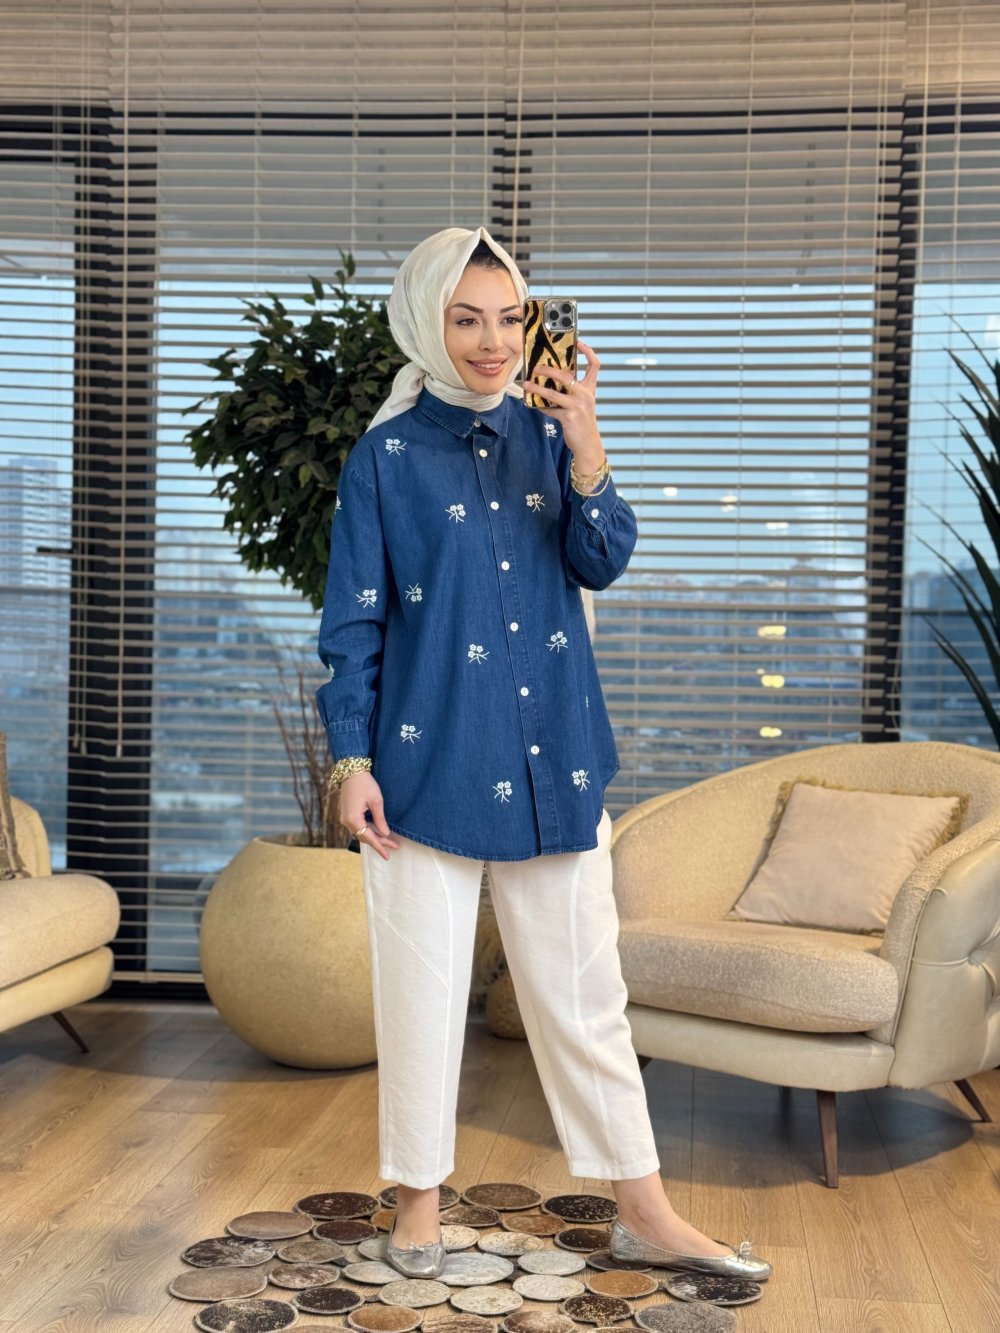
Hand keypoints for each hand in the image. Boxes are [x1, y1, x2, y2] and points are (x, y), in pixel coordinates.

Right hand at [339, 771, 398, 860]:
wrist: (351, 771)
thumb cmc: (365, 784)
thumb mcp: (376, 801)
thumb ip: (380, 819)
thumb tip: (384, 834)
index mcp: (353, 819)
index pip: (368, 838)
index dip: (379, 847)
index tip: (388, 855)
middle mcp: (347, 822)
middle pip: (365, 837)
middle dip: (379, 843)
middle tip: (394, 847)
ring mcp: (345, 818)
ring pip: (361, 833)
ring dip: (374, 837)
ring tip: (388, 842)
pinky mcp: (347, 814)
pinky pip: (358, 827)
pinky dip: (368, 831)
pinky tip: (378, 832)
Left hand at [525, 339, 604, 469]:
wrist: (588, 444)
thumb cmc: (583, 422)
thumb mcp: (582, 404)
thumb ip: (572, 392)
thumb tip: (552, 380)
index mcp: (590, 389)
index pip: (595, 366)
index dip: (588, 352)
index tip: (579, 343)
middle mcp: (586, 395)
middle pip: (567, 375)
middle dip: (549, 370)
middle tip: (536, 367)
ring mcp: (578, 406)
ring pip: (553, 393)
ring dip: (537, 388)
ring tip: (526, 384)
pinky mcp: (569, 417)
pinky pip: (550, 409)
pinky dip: (541, 407)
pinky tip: (533, 405)